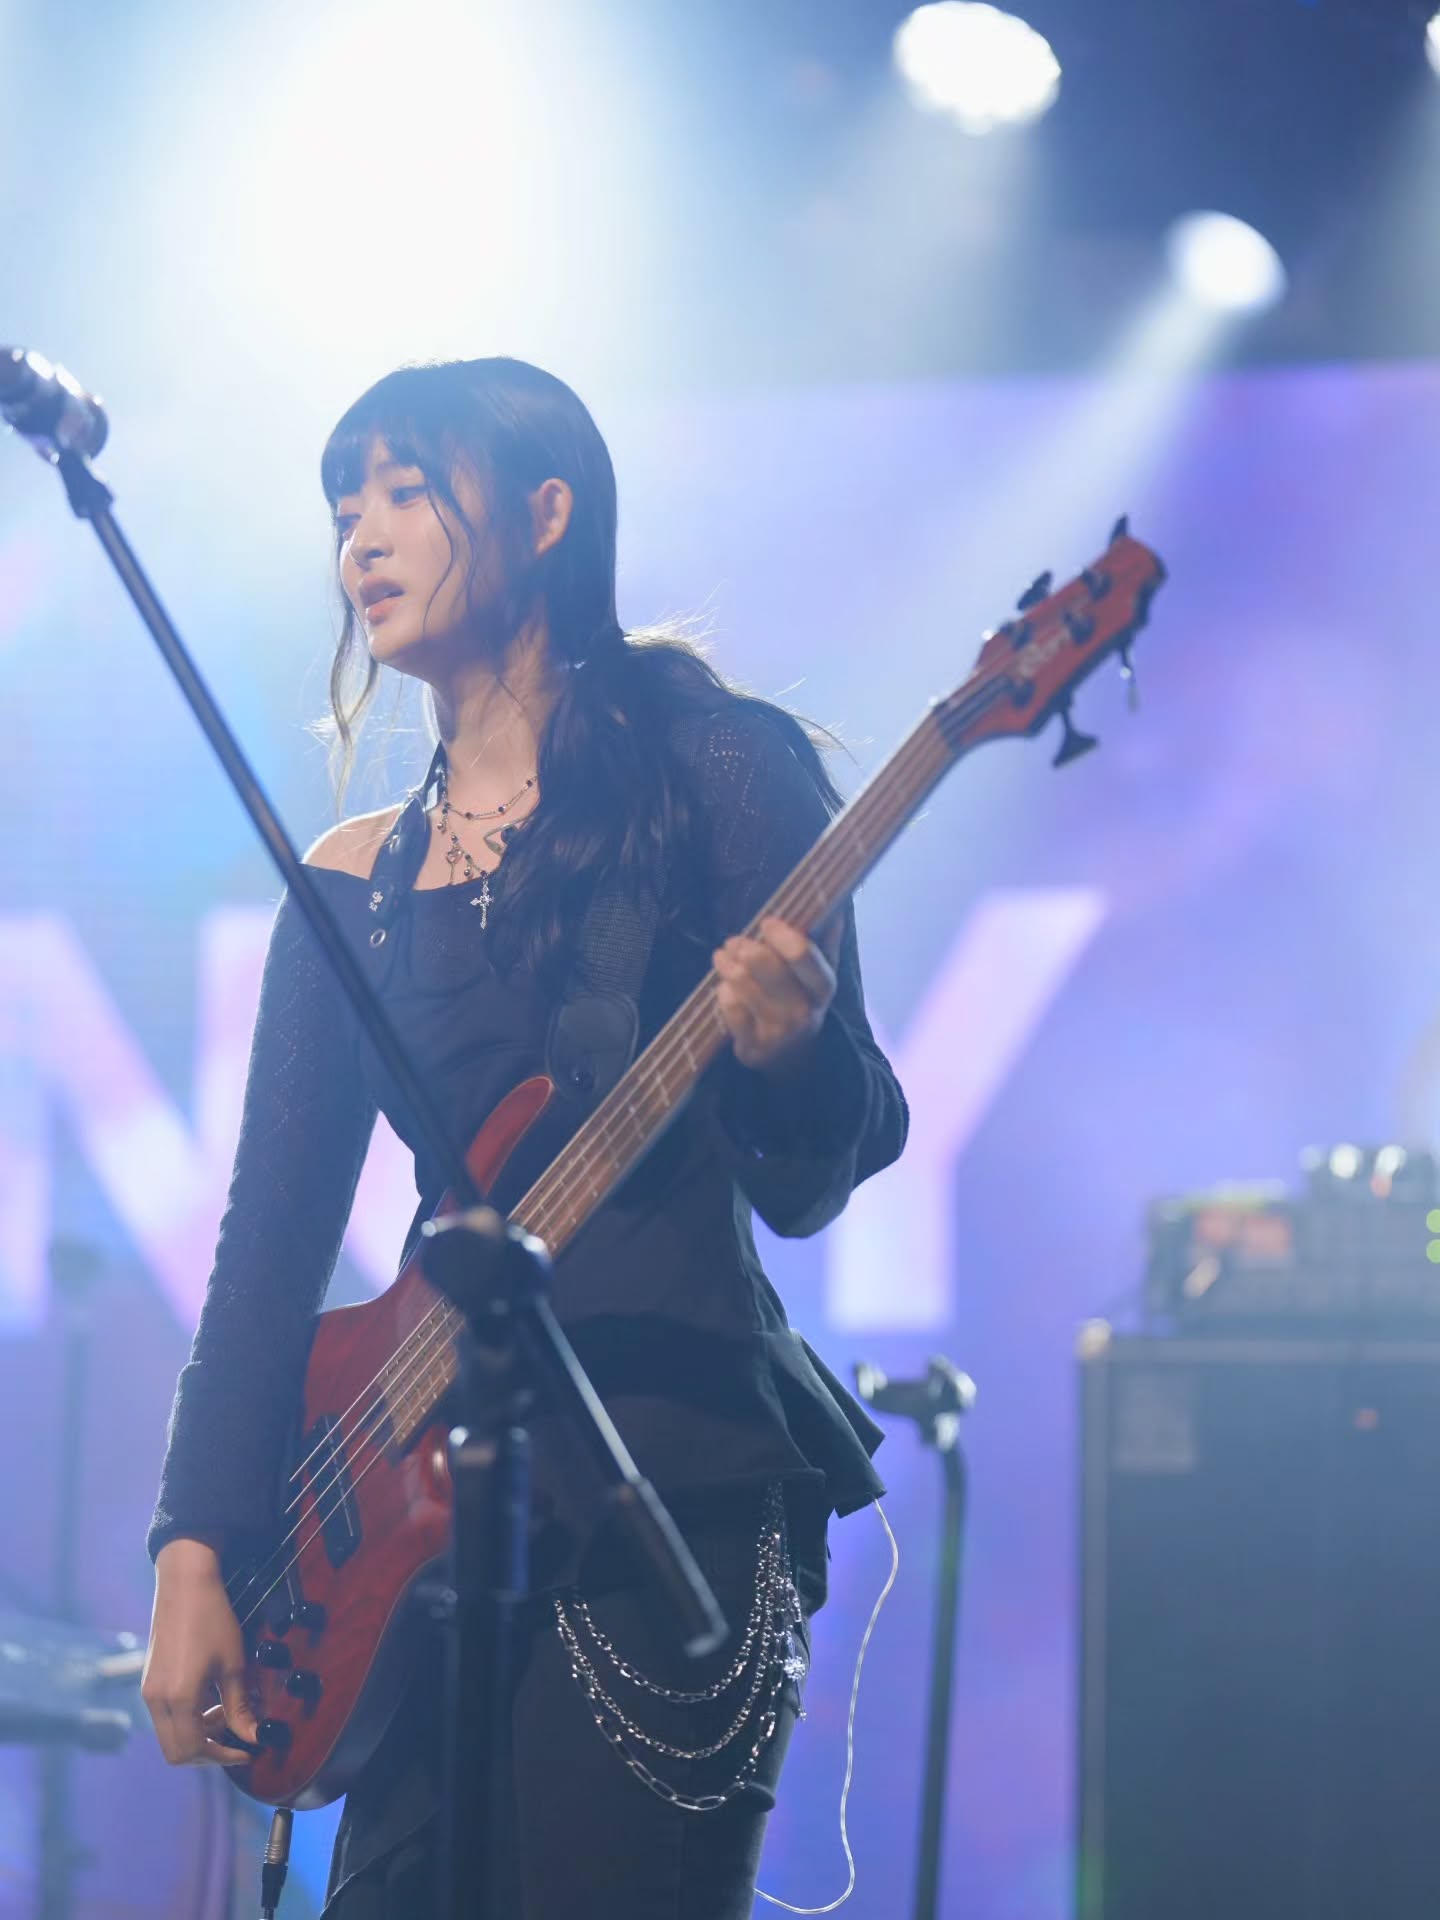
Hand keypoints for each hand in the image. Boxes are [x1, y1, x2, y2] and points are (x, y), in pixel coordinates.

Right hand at [142, 1539, 259, 1766]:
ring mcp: (148, 1691)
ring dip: (198, 1736)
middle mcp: (156, 1701)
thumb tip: (254, 1738)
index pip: (193, 1750)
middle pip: (176, 1752)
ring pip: (169, 1736)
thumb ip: (240, 1707)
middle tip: (234, 1739)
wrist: (185, 1584)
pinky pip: (165, 1718)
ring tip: (224, 1713)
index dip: (222, 1757)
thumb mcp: (233, 1664)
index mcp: (177, 1699)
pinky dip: (187, 1720)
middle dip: (207, 1753)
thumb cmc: (212, 1619)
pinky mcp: (149, 1682)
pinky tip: (209, 1701)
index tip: (246, 1751)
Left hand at [713, 915, 837, 1073]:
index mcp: (823, 986)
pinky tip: (725, 987)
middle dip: (746, 947)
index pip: (802, 953)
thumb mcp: (820, 971)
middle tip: (734, 941)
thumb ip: (825, 936)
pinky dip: (723, 992)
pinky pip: (729, 1008)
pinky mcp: (752, 1046)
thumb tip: (835, 900)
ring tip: (722, 956)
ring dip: (728, 965)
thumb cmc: (803, 998)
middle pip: (766, 966)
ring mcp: (777, 1031)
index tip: (766, 923)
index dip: (780, 934)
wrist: (795, 1055)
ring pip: (743, 985)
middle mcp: (803, 1010)